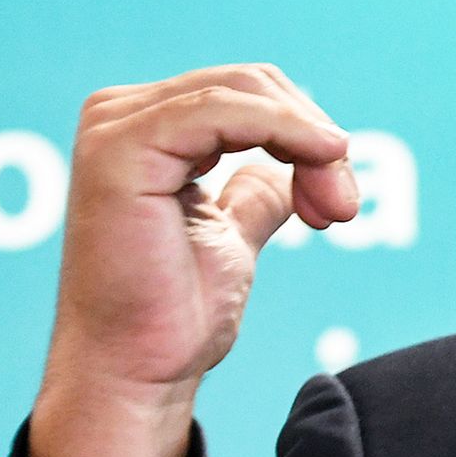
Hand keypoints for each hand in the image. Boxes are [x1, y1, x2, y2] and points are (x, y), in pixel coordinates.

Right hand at [24, 64, 357, 456]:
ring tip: (333, 207)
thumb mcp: (231, 233)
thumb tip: (296, 164)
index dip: (309, 134)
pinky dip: (286, 129)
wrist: (138, 371)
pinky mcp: (120, 149)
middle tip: (342, 206)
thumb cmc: (174, 313)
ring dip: (310, 142)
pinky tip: (321, 159)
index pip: (250, 92)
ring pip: (247, 91)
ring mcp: (113, 129)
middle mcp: (118, 116)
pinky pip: (223, 109)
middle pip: (254, 84)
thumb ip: (255, 192)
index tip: (340, 202)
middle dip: (315, 138)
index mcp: (143, 129)